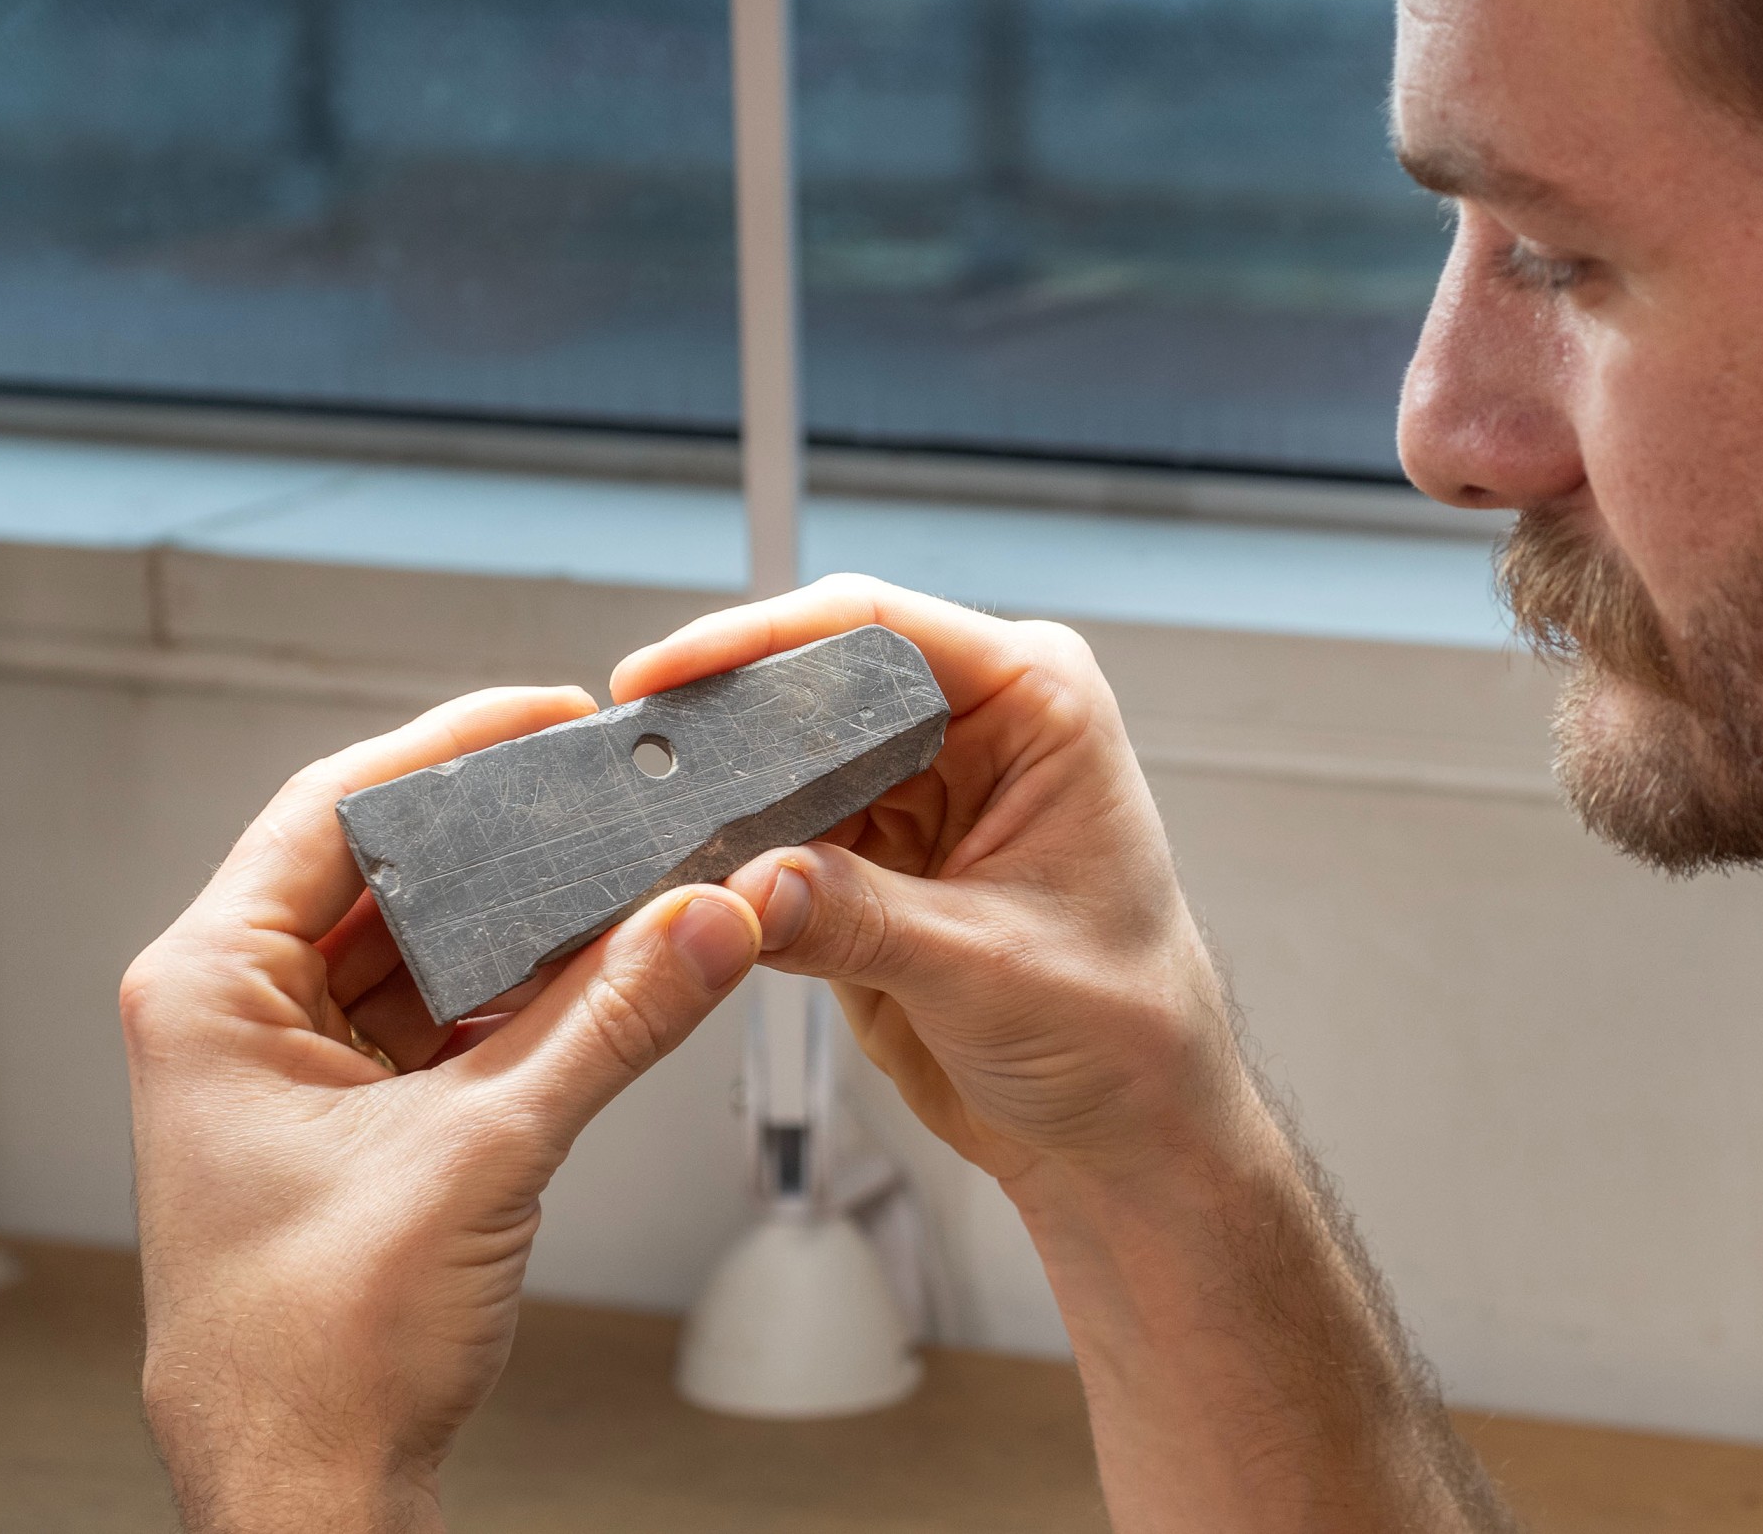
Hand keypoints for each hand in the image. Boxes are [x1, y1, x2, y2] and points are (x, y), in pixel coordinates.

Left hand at [121, 687, 762, 1533]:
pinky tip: (601, 974)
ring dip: (525, 924)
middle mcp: (239, 1015)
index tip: (546, 715)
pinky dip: (524, 996)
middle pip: (387, 873)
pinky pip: (448, 1017)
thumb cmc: (313, 1352)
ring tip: (624, 881)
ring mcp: (295, 1068)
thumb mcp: (485, 1153)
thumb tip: (705, 921)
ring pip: (426, 948)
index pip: (333, 812)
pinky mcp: (353, 1118)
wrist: (310, 1488)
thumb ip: (612, 1023)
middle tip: (604, 793)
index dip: (449, 749)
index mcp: (211, 992)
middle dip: (505, 840)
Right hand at [611, 575, 1257, 1193]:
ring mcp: (916, 796)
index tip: (669, 672)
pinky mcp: (870, 865)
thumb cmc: (1126, 1030)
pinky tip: (679, 880)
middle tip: (636, 758)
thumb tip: (747, 884)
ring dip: (717, 800)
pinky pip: (774, 839)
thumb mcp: (988, 967)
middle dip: (725, 722)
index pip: (877, 628)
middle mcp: (974, 730)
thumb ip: (858, 918)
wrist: (1126, 1134)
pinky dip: (726, 861)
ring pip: (778, 763)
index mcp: (1037, 704)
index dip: (761, 639)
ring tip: (644, 830)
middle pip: (812, 685)